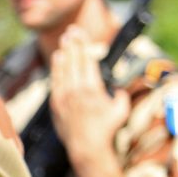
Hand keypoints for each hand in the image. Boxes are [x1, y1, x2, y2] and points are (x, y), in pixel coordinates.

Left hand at [49, 26, 128, 160]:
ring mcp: (65, 95)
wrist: (87, 146)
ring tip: (64, 39)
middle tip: (72, 30)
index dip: (84, 44)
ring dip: (64, 52)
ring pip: (63, 68)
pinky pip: (56, 80)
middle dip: (73, 43)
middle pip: (74, 60)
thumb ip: (120, 96)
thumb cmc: (107, 129)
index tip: (81, 32)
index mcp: (93, 88)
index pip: (87, 60)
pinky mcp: (57, 102)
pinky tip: (57, 58)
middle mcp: (77, 89)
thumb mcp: (121, 111)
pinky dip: (56, 67)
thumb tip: (117, 90)